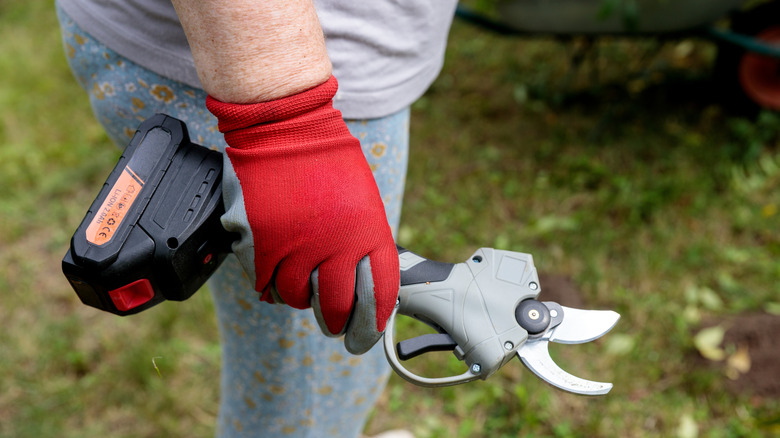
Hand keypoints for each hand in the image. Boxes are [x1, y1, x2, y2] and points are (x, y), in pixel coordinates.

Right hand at [207, 76, 398, 353]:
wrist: (286, 126)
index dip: (371, 323)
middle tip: (334, 327)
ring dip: (300, 298)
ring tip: (301, 278)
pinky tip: (277, 267)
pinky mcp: (261, 243)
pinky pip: (265, 285)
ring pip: (297, 299)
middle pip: (336, 308)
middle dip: (336, 324)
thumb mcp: (363, 201)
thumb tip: (359, 289)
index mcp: (369, 232)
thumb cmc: (328, 161)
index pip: (378, 294)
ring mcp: (296, 245)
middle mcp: (336, 244)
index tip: (363, 336)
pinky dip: (271, 283)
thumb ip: (363, 245)